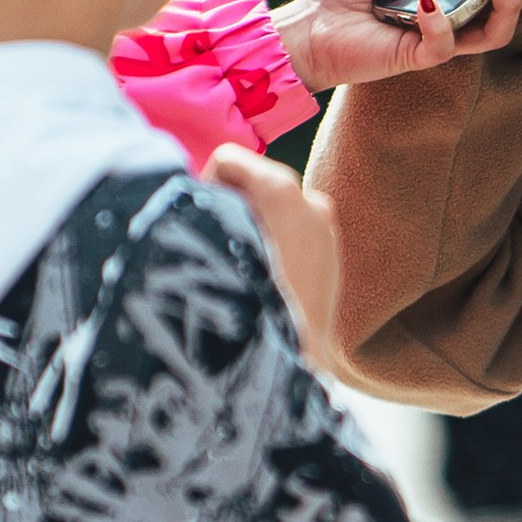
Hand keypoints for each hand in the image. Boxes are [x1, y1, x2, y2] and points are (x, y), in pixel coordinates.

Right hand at [210, 148, 340, 370]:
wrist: (290, 360)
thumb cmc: (242, 303)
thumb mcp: (210, 243)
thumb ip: (202, 208)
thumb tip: (189, 198)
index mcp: (281, 191)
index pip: (229, 161)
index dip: (206, 187)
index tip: (199, 225)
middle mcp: (311, 200)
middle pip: (253, 184)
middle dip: (233, 206)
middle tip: (218, 249)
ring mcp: (326, 227)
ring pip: (274, 209)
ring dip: (254, 226)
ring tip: (243, 269)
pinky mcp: (332, 254)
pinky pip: (293, 231)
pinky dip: (276, 244)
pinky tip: (265, 279)